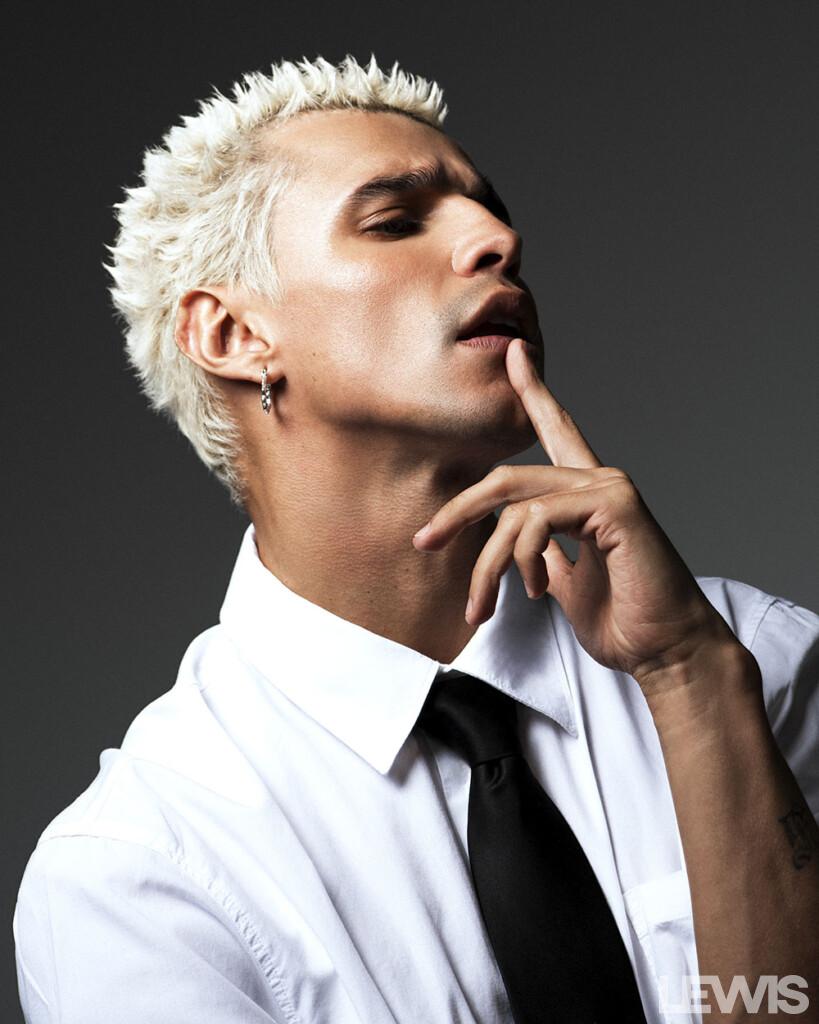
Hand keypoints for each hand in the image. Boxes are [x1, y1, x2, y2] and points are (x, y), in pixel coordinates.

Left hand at [412, 338, 738, 688]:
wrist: (665, 652)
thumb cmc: (623, 621)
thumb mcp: (564, 583)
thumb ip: (540, 554)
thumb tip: (512, 543)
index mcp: (587, 495)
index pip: (557, 432)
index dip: (535, 392)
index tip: (516, 354)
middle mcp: (599, 480)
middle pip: (506, 480)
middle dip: (457, 512)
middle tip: (424, 541)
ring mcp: (609, 487)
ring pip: (514, 507)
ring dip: (487, 564)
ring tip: (483, 607)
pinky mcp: (614, 504)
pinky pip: (538, 519)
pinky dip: (524, 560)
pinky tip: (538, 591)